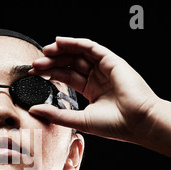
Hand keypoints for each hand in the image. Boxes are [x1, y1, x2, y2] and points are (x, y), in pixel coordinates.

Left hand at [29, 37, 158, 142]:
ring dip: (61, 51)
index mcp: (91, 90)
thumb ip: (55, 114)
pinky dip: (75, 43)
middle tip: (34, 64)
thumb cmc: (113, 125)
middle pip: (70, 64)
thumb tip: (33, 110)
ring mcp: (105, 68)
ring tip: (44, 51)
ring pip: (78, 54)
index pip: (66, 76)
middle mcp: (97, 77)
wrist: (137, 122)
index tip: (33, 73)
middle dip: (51, 62)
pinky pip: (91, 47)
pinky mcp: (112, 61)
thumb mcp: (77, 119)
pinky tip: (60, 42)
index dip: (49, 73)